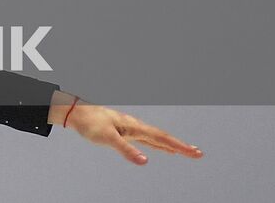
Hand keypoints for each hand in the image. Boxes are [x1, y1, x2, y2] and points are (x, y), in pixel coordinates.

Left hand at [61, 99, 202, 165]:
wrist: (76, 112)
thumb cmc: (90, 123)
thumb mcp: (107, 138)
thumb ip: (126, 150)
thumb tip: (145, 161)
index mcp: (134, 127)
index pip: (162, 138)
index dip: (179, 146)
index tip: (195, 152)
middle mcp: (135, 126)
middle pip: (163, 137)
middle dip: (181, 146)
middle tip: (198, 153)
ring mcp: (131, 129)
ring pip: (157, 138)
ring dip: (172, 145)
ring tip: (187, 152)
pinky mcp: (125, 132)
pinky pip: (148, 139)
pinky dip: (160, 144)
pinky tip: (164, 148)